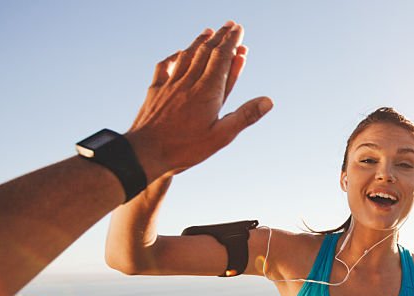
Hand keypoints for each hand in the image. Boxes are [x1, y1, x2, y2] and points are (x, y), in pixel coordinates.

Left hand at [126, 21, 272, 179]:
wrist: (145, 152)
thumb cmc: (185, 148)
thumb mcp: (221, 136)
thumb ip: (245, 116)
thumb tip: (268, 100)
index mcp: (208, 92)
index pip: (222, 58)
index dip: (231, 42)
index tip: (239, 29)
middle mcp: (189, 82)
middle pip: (206, 52)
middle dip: (220, 37)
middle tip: (229, 24)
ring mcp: (171, 84)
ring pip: (187, 55)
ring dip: (199, 41)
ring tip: (208, 31)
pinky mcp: (155, 90)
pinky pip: (165, 66)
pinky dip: (174, 56)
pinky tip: (178, 53)